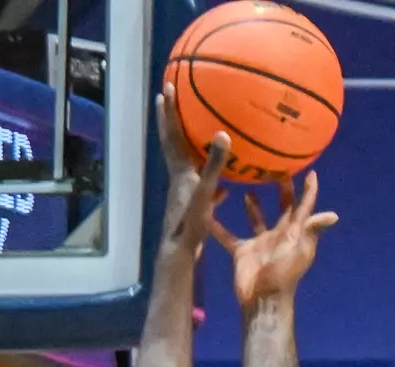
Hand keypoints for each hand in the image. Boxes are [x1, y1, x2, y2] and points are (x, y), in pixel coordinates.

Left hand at [157, 85, 230, 252]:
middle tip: (169, 96)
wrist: (179, 252)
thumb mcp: (206, 192)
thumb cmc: (191, 223)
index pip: (173, 133)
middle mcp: (178, 175)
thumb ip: (214, 165)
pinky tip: (226, 174)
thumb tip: (221, 133)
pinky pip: (204, 179)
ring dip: (191, 142)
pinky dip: (212, 172)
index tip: (168, 87)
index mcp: (180, 169)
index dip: (170, 110)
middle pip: (173, 140)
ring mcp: (184, 188)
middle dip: (171, 118)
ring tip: (199, 127)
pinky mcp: (192, 201)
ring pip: (187, 158)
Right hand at [211, 173, 338, 305]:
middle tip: (276, 170)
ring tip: (248, 189)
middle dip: (282, 190)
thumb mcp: (298, 248)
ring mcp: (260, 243)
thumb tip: (333, 215)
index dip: (309, 191)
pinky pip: (228, 237)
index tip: (310, 172)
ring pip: (257, 219)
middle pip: (283, 208)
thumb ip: (309, 229)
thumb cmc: (283, 273)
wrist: (262, 299)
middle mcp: (279, 234)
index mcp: (295, 232)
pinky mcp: (243, 252)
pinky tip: (207, 215)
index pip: (304, 207)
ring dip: (254, 206)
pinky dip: (218, 228)